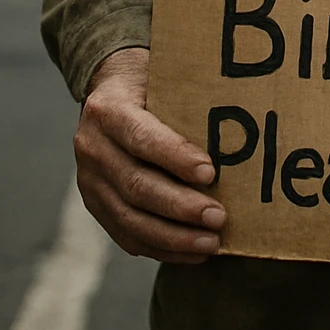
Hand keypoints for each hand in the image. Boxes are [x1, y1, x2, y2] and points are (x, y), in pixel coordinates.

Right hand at [74, 46, 224, 263]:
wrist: (109, 90)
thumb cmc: (150, 82)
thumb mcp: (162, 76)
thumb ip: (186, 99)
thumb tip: (239, 124)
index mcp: (108, 109)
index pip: (141, 138)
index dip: (175, 158)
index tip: (210, 173)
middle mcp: (92, 147)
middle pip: (136, 185)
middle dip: (180, 206)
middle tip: (219, 217)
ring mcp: (89, 181)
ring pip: (129, 218)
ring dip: (173, 237)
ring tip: (211, 243)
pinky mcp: (95, 205)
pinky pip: (126, 235)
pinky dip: (161, 248)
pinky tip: (192, 253)